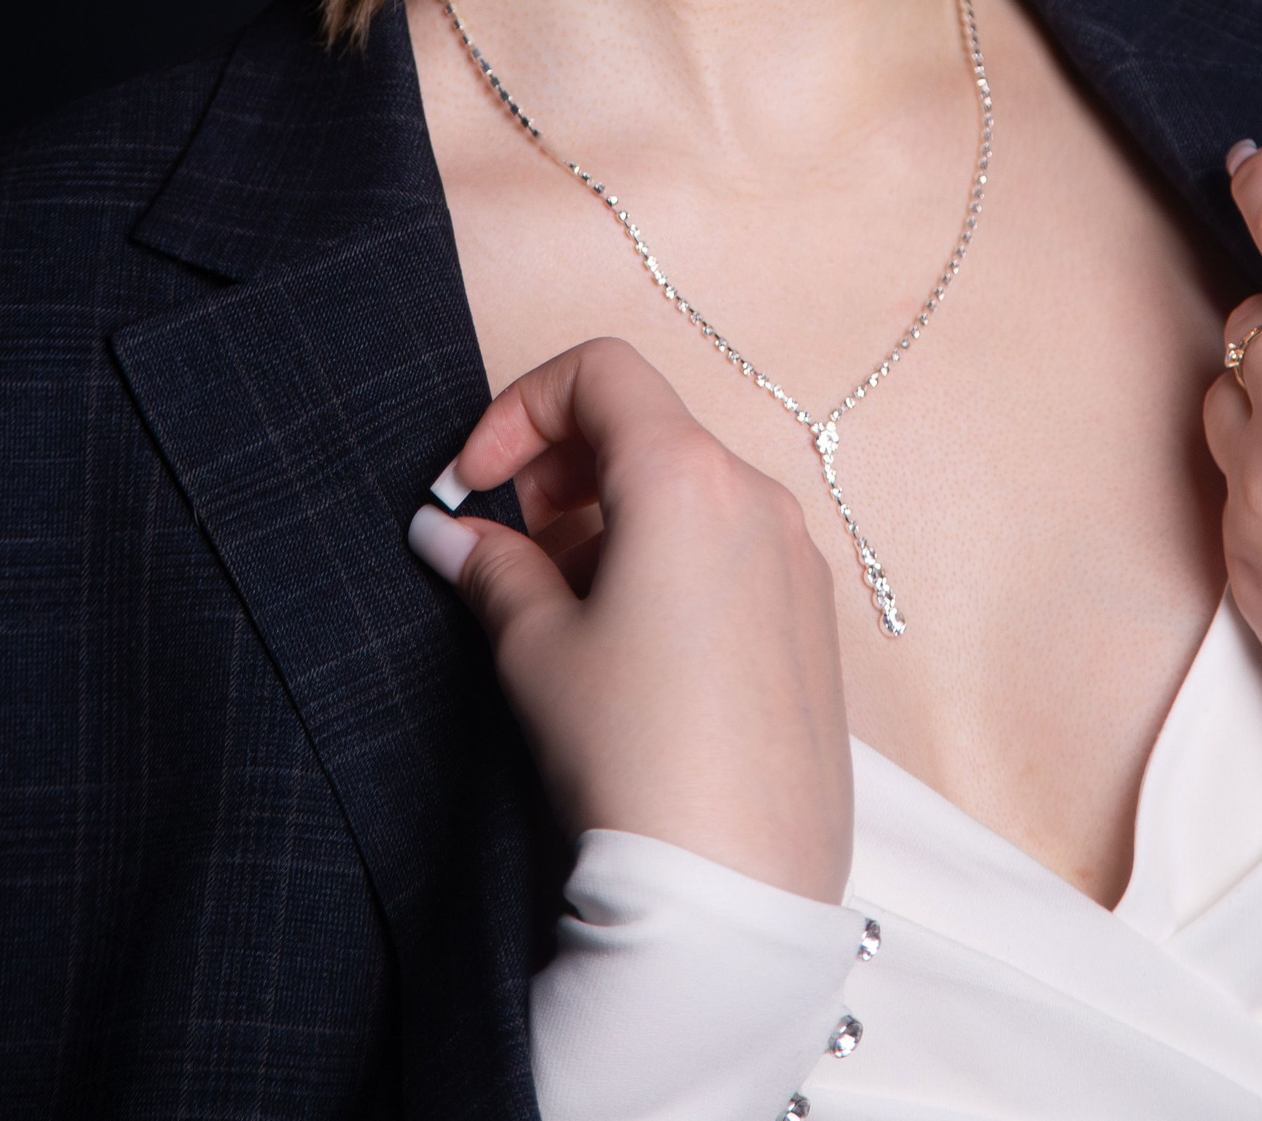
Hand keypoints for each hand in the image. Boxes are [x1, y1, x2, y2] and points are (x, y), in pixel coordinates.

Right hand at [409, 337, 852, 900]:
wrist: (731, 890)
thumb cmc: (632, 756)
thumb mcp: (536, 648)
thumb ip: (491, 567)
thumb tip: (449, 533)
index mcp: (688, 477)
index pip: (600, 372)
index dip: (520, 409)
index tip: (476, 483)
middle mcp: (757, 498)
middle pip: (647, 427)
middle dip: (562, 469)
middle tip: (511, 547)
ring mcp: (796, 559)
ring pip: (689, 491)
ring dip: (611, 521)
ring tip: (563, 612)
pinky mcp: (812, 620)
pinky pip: (731, 548)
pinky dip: (668, 561)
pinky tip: (628, 649)